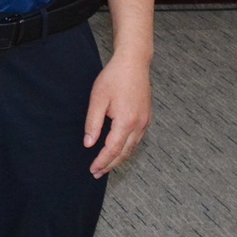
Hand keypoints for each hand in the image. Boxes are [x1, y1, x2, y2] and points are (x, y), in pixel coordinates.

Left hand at [84, 50, 151, 176]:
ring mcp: (145, 122)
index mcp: (126, 122)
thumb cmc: (114, 78)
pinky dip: (127, 148)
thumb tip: (89, 144)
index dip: (102, 161)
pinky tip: (118, 149)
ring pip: (132, 147)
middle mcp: (139, 125)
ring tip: (106, 165)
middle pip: (124, 153)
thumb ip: (93, 123)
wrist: (133, 63)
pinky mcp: (147, 117)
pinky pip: (136, 139)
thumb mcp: (98, 99)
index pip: (112, 150)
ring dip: (119, 158)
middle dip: (110, 164)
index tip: (93, 170)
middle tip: (97, 173)